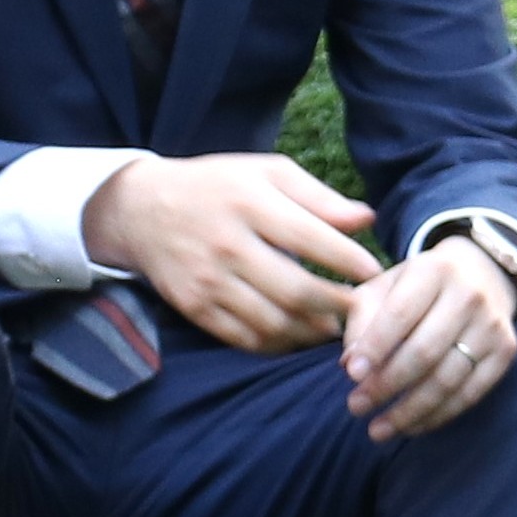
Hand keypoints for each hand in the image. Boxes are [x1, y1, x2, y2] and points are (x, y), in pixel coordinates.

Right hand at [79, 153, 383, 353]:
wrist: (142, 210)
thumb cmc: (218, 186)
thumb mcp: (266, 172)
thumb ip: (318, 196)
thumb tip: (367, 220)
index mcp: (249, 202)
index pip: (311, 237)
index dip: (349, 260)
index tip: (374, 273)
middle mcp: (227, 244)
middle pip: (295, 290)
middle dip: (337, 306)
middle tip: (362, 311)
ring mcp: (208, 280)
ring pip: (272, 322)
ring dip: (312, 332)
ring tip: (334, 327)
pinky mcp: (195, 307)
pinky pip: (245, 338)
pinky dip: (279, 344)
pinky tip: (297, 335)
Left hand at [341, 235, 516, 439]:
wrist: (481, 272)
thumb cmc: (418, 285)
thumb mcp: (385, 286)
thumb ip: (362, 319)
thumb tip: (349, 364)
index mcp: (433, 271)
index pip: (401, 314)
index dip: (376, 347)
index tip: (351, 375)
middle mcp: (468, 295)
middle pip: (425, 352)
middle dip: (386, 385)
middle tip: (356, 406)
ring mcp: (491, 325)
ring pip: (447, 379)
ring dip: (409, 411)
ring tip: (377, 429)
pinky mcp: (506, 350)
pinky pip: (470, 393)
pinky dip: (437, 416)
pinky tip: (410, 427)